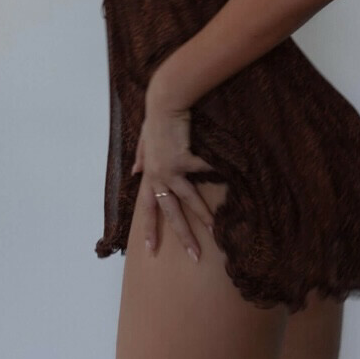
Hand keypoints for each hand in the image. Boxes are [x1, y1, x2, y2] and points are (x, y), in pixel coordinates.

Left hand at [132, 97, 216, 260]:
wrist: (164, 104)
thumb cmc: (155, 120)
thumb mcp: (144, 140)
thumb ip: (140, 157)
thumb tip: (134, 172)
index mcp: (149, 176)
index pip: (147, 208)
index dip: (149, 230)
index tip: (151, 250)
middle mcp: (158, 177)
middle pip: (170, 212)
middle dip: (182, 235)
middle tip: (194, 255)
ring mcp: (170, 170)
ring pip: (188, 199)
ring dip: (203, 215)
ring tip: (214, 229)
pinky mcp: (184, 159)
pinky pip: (202, 170)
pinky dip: (213, 171)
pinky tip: (224, 175)